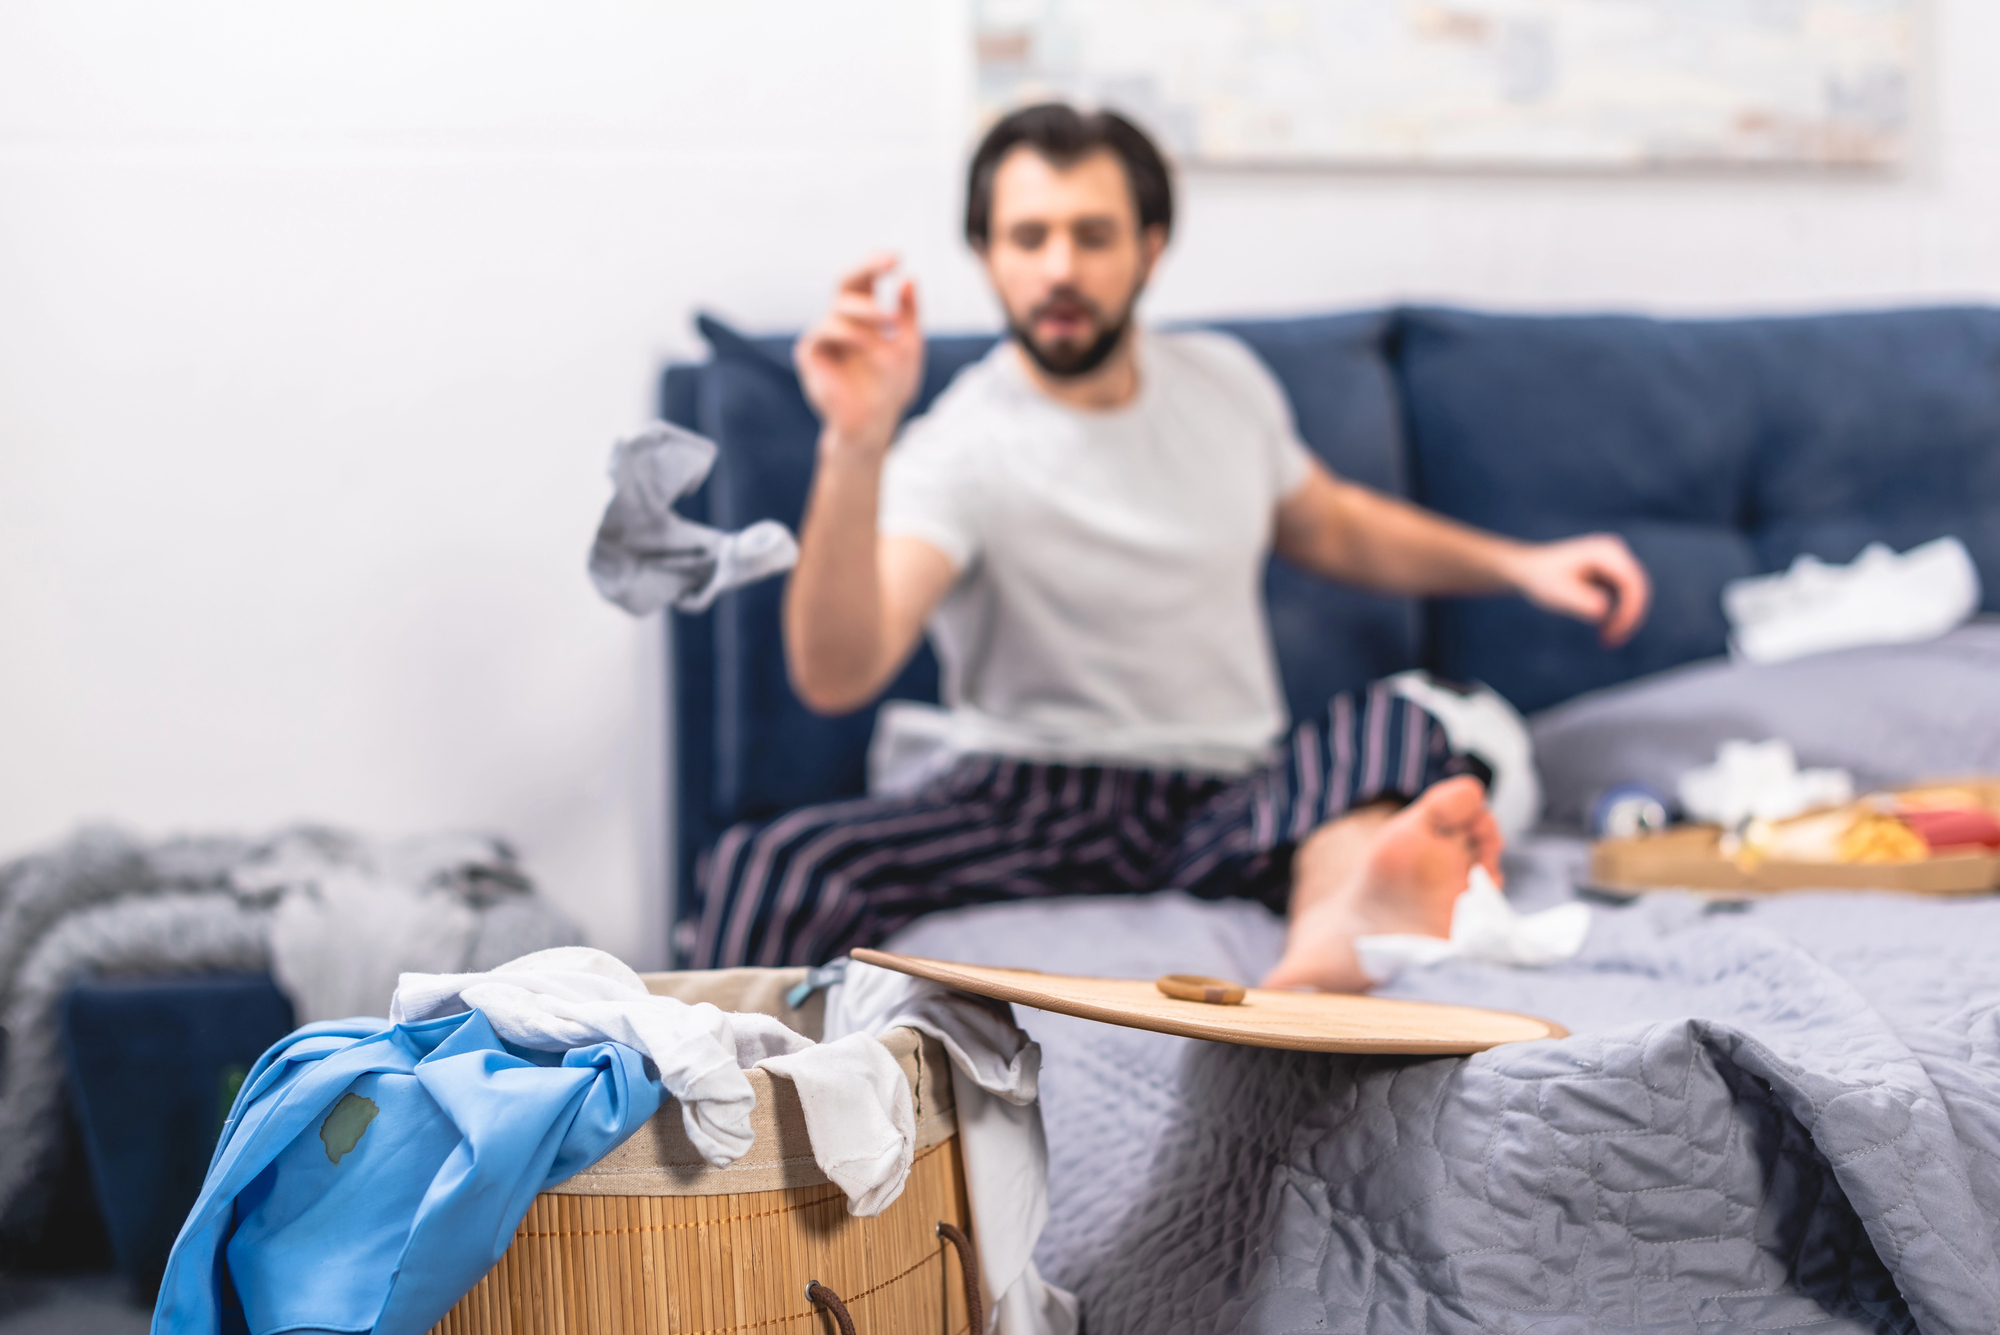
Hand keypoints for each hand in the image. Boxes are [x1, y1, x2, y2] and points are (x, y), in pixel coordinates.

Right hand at [793, 255, 924, 455]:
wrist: (874, 423)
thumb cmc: (891, 385)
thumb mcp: (910, 346)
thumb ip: (909, 314)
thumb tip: (909, 277)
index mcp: (864, 314)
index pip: (867, 279)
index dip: (877, 263)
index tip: (898, 257)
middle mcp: (841, 319)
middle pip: (845, 281)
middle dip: (866, 268)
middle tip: (888, 264)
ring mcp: (823, 335)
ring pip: (839, 307)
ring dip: (867, 310)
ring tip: (890, 321)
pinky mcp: (810, 354)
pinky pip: (824, 332)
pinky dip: (848, 333)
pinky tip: (866, 342)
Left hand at [1504, 534, 1650, 646]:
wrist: (1527, 570)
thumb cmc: (1541, 578)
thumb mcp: (1558, 592)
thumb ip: (1582, 601)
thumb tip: (1604, 611)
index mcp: (1606, 551)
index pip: (1632, 583)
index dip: (1630, 610)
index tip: (1615, 633)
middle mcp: (1615, 553)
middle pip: (1637, 590)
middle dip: (1628, 618)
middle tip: (1611, 642)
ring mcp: (1615, 563)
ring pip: (1633, 597)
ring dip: (1623, 620)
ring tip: (1605, 641)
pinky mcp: (1611, 575)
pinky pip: (1624, 599)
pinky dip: (1617, 616)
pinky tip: (1603, 632)